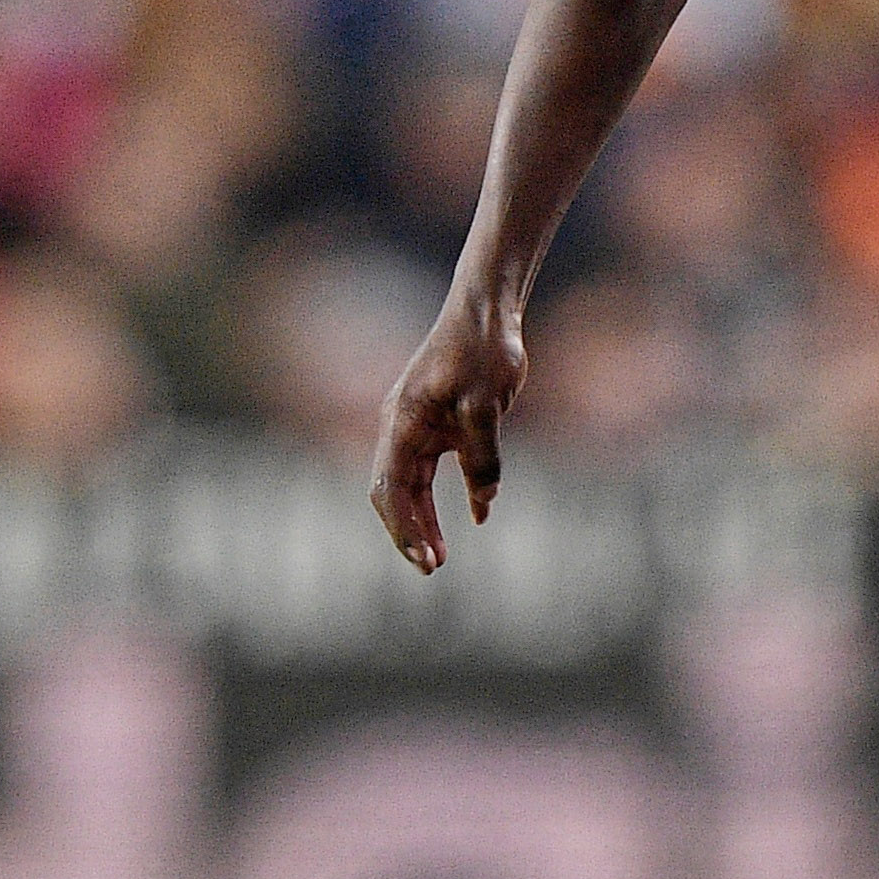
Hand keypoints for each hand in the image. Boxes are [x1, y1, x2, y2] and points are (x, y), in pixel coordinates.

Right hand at [369, 289, 526, 572]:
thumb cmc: (483, 349)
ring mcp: (417, 425)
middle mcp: (401, 427)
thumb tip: (483, 505)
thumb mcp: (486, 406)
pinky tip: (472, 517)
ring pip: (411, 484)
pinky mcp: (439, 422)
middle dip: (408, 532)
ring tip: (441, 555)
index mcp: (402, 423)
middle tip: (432, 568)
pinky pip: (434, 468)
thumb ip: (482, 457)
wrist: (487, 310)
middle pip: (392, 492)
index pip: (391, 488)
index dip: (405, 528)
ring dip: (424, 519)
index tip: (426, 559)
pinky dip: (447, 496)